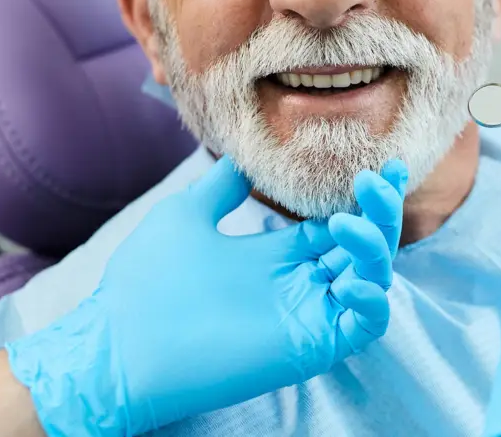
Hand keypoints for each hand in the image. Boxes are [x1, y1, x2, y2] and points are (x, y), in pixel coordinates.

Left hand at [6, 155, 407, 436]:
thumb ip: (221, 187)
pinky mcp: (309, 344)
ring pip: (371, 279)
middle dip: (381, 212)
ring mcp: (307, 313)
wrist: (120, 342)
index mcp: (276, 254)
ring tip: (346, 221)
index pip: (337, 224)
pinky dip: (372, 301)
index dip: (364, 197)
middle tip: (381, 178)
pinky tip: (351, 278)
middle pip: (364, 246)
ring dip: (375, 246)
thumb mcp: (187, 215)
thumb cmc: (146, 281)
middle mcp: (299, 282)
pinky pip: (363, 326)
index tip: (380, 165)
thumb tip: (243, 155)